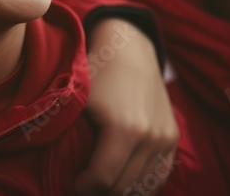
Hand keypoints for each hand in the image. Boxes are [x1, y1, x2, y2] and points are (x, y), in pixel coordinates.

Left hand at [76, 18, 178, 194]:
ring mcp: (166, 140)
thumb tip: (57, 172)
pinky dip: (139, 185)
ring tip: (99, 183)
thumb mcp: (78, 102)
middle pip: (123, 188)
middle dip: (98, 192)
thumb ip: (71, 139)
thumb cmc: (97, 73)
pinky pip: (159, 177)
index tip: (70, 183)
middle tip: (81, 186)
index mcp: (126, 130)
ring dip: (118, 191)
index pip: (103, 180)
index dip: (82, 187)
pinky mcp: (172, 139)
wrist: (130, 49)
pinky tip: (120, 182)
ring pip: (142, 187)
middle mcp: (152, 138)